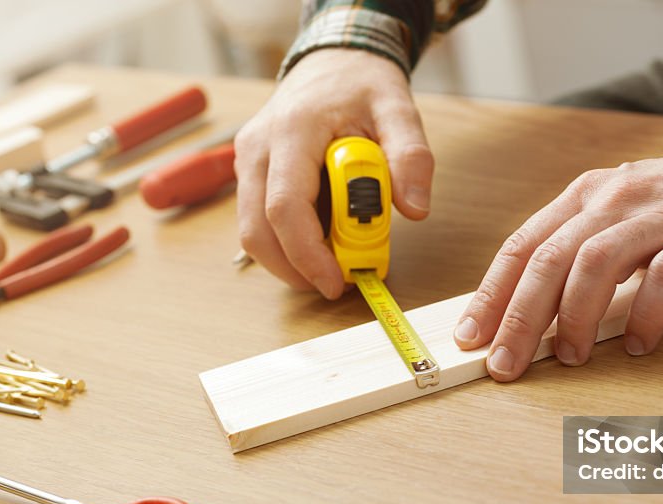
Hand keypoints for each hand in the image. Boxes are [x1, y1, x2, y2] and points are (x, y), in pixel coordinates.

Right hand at [234, 49, 433, 298]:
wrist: (333, 61)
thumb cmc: (362, 84)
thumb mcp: (398, 109)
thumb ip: (411, 156)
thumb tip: (415, 209)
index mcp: (292, 131)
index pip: (286, 206)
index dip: (307, 254)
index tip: (336, 282)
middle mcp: (257, 147)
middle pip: (258, 230)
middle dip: (296, 269)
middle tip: (338, 284)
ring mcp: (247, 161)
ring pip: (253, 233)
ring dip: (291, 261)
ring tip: (335, 265)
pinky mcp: (249, 174)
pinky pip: (259, 222)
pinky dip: (288, 244)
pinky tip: (322, 243)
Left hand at [453, 150, 662, 380]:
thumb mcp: (613, 216)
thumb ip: (573, 252)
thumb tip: (524, 310)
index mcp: (584, 197)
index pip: (523, 246)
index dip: (492, 293)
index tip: (470, 335)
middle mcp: (613, 201)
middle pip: (551, 259)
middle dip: (520, 317)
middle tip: (506, 362)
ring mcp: (659, 217)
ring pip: (598, 263)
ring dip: (575, 317)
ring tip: (569, 356)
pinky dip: (647, 314)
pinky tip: (637, 344)